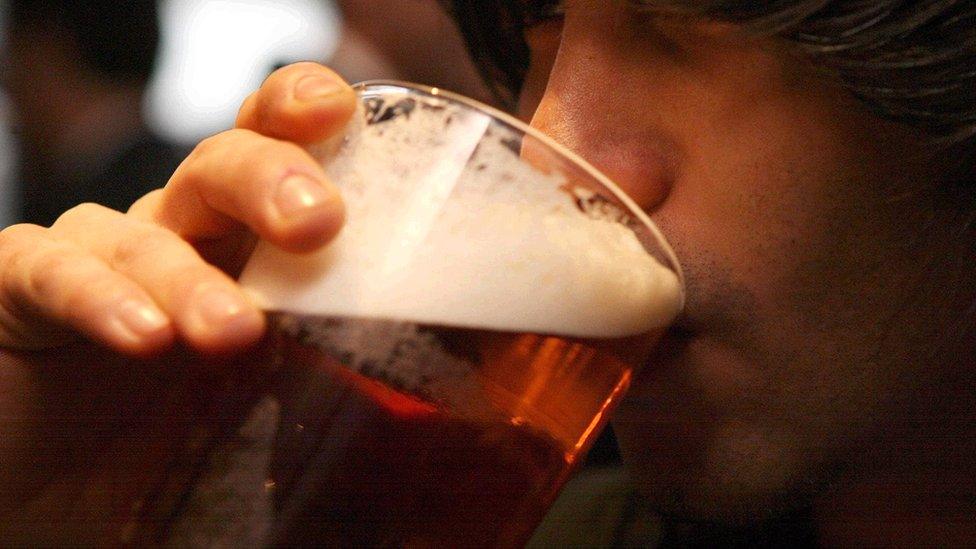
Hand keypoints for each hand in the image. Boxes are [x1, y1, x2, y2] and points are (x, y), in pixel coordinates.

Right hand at [0, 63, 356, 541]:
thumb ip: (333, 388)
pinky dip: (95, 296)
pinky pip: (50, 270)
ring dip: (189, 274)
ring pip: (142, 227)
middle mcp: (176, 241)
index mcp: (245, 254)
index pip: (277, 158)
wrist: (52, 499)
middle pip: (220, 170)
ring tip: (231, 332)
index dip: (302, 120)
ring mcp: (98, 261)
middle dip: (269, 178)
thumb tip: (439, 409)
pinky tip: (141, 336)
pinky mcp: (19, 292)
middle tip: (317, 223)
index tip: (340, 112)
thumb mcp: (269, 415)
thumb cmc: (172, 451)